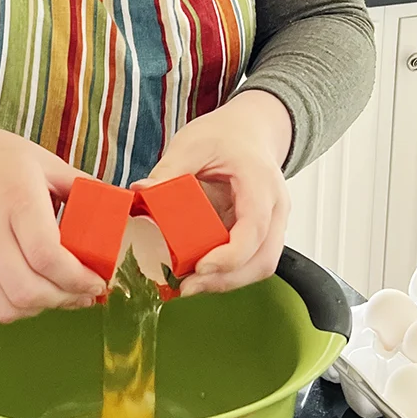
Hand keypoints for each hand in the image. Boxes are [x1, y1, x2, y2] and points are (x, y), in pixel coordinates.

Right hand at [0, 122, 106, 322]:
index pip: (48, 256)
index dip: (78, 278)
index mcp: (17, 199)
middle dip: (66, 299)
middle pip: (29, 289)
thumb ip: (80, 186)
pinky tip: (34, 289)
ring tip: (63, 294)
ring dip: (43, 308)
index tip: (99, 280)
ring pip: (9, 306)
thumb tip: (118, 206)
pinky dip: (18, 305)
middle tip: (87, 293)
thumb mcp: (42, 160)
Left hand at [139, 90, 291, 296]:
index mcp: (260, 181)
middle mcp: (275, 207)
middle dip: (226, 279)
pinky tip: (199, 274)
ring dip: (227, 281)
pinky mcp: (263, 234)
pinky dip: (228, 273)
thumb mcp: (193, 143)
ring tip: (189, 285)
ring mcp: (273, 223)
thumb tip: (140, 191)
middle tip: (186, 287)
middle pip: (263, 258)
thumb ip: (169, 169)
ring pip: (260, 266)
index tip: (200, 266)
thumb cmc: (226, 135)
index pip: (254, 227)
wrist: (250, 130)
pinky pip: (252, 261)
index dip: (230, 255)